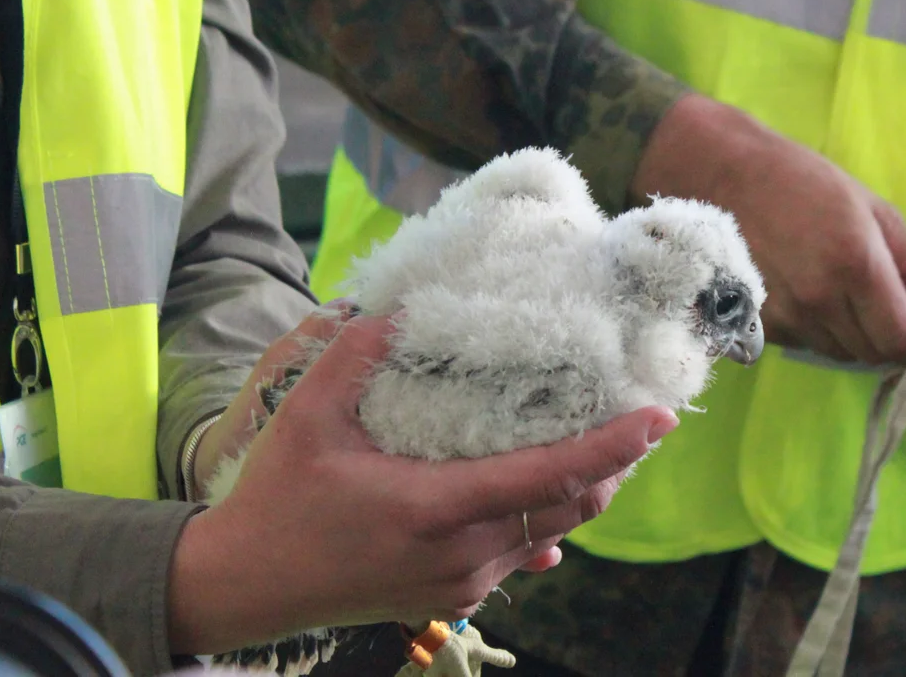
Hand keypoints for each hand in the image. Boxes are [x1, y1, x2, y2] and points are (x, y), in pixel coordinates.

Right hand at [167, 313, 678, 655]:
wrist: (248, 586)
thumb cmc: (279, 501)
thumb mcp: (308, 418)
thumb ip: (353, 355)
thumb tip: (397, 307)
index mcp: (439, 508)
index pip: (551, 476)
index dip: (612, 446)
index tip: (657, 418)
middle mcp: (464, 555)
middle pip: (568, 511)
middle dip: (611, 468)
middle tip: (636, 425)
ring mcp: (461, 585)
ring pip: (548, 537)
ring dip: (580, 496)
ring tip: (599, 452)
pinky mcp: (450, 598)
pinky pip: (519, 561)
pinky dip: (544, 525)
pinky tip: (546, 508)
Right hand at [632, 94, 905, 365]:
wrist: (721, 177)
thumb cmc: (801, 182)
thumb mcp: (872, 208)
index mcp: (857, 265)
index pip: (903, 342)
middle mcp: (820, 300)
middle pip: (873, 354)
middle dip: (889, 340)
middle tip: (886, 308)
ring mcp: (785, 317)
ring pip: (839, 353)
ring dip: (852, 336)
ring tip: (842, 294)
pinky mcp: (757, 325)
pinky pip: (805, 344)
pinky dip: (818, 330)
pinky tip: (808, 294)